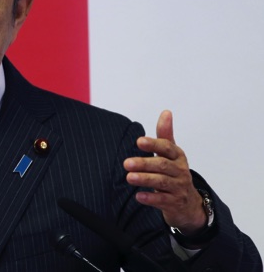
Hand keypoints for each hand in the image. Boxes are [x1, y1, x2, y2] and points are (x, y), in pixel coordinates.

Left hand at [123, 110, 206, 233]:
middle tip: (126, 163)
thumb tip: (166, 111)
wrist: (188, 203)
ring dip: (145, 179)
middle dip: (144, 164)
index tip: (139, 141)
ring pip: (162, 182)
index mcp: (178, 156)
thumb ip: (165, 134)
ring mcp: (179, 188)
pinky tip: (139, 196)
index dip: (154, 144)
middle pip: (162, 165)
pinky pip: (163, 200)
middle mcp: (181, 171)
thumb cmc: (174, 172)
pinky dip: (151, 198)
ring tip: (129, 177)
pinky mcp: (175, 203)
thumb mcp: (171, 153)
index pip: (167, 148)